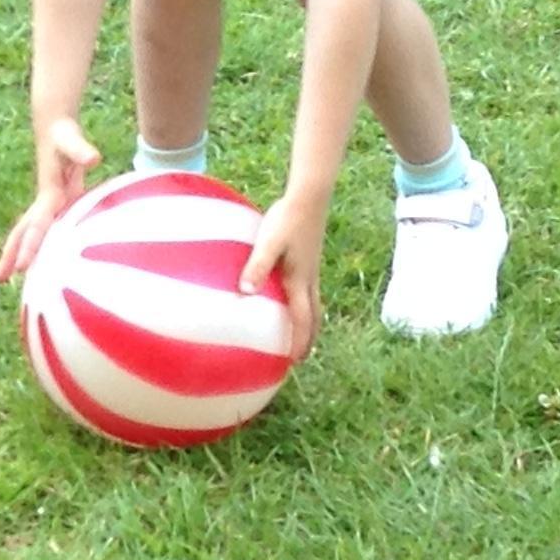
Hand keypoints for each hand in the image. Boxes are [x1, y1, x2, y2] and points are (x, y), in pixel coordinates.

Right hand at [0, 116, 103, 281]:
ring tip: (10, 276)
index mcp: (48, 194)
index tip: (22, 267)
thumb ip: (81, 149)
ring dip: (20, 252)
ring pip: (31, 232)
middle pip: (23, 232)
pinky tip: (43, 259)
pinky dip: (40, 244)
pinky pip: (45, 229)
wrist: (55, 128)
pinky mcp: (56, 202)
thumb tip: (94, 158)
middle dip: (11, 254)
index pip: (37, 225)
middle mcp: (45, 202)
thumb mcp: (72, 140)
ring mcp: (49, 203)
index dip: (30, 246)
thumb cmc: (64, 134)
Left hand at [240, 188, 326, 360]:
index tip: (294, 361)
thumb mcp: (269, 243)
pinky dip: (305, 304)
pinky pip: (309, 290)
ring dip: (309, 322)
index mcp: (299, 281)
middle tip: (299, 357)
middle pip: (314, 317)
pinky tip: (290, 299)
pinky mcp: (308, 260)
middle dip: (309, 338)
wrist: (309, 197)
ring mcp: (311, 269)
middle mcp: (309, 279)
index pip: (304, 320)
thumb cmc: (287, 219)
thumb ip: (257, 267)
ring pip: (314, 304)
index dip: (300, 342)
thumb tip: (245, 292)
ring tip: (298, 334)